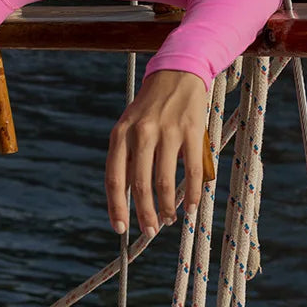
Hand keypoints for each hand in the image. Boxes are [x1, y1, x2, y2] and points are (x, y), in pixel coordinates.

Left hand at [105, 69, 207, 236]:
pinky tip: (190, 207)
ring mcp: (167, 132)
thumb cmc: (149, 108)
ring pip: (165, 182)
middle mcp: (140, 133)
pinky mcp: (191, 132)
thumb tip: (128, 197)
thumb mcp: (130, 127)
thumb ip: (128, 158)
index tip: (120, 228)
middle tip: (150, 231)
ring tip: (169, 220)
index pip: (114, 178)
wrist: (176, 75)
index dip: (116, 206)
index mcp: (120, 133)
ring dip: (167, 208)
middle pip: (140, 185)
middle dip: (145, 214)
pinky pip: (191, 172)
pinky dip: (191, 194)